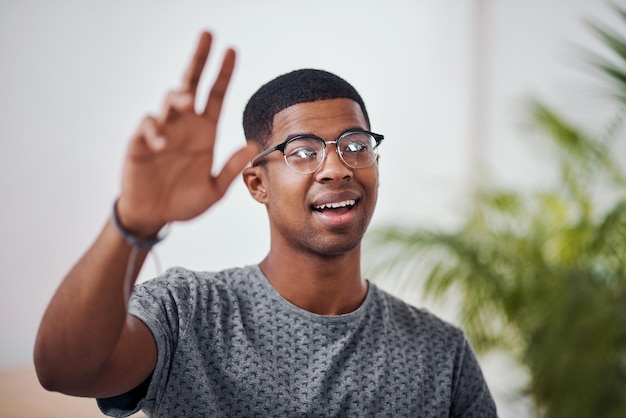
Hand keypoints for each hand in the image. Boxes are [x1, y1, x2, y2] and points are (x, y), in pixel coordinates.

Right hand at [117, 32, 257, 236]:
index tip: (232, 50)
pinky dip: (154, 130)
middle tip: (208, 34)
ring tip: (188, 103)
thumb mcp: (214, 190)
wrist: (155, 216)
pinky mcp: (140, 143)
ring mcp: (162, 131)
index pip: (216, 95)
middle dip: (200, 59)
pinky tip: (161, 144)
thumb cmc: (184, 202)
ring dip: (178, 98)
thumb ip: (231, 169)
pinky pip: (147, 126)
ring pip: (169, 101)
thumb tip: (253, 145)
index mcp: (205, 132)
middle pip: (192, 83)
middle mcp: (185, 125)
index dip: (224, 74)